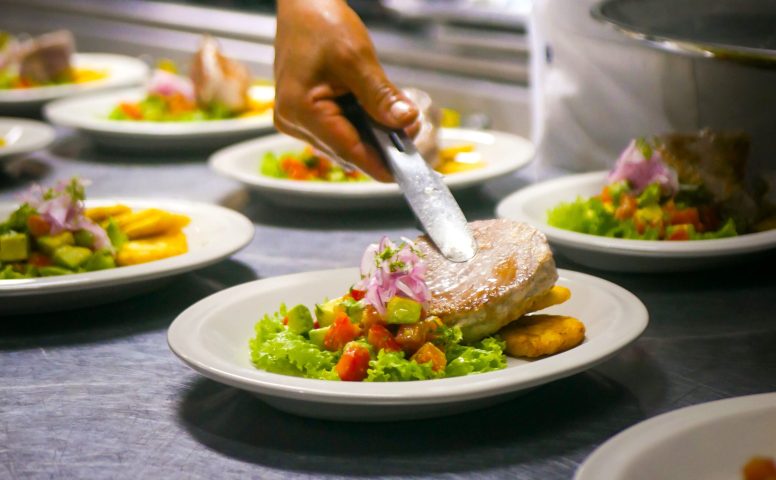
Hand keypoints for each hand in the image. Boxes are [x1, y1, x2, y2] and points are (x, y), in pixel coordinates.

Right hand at [274, 0, 418, 180]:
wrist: (304, 6)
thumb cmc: (321, 25)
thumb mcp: (357, 59)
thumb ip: (381, 95)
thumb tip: (405, 122)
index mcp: (300, 111)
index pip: (348, 150)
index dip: (379, 164)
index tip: (406, 173)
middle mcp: (294, 122)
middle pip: (347, 149)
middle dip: (382, 144)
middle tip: (413, 128)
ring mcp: (297, 121)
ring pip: (345, 142)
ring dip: (374, 135)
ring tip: (400, 116)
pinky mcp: (305, 115)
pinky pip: (340, 131)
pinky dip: (363, 125)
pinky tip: (379, 112)